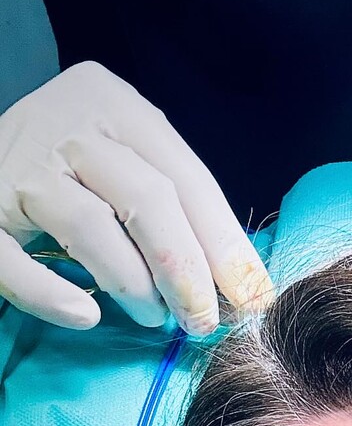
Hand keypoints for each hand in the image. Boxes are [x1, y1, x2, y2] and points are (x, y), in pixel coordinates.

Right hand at [0, 62, 273, 332]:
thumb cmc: (65, 169)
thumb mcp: (120, 159)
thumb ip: (170, 204)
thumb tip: (236, 280)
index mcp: (113, 104)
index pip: (186, 177)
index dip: (224, 243)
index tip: (254, 296)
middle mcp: (66, 124)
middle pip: (147, 198)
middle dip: (186, 270)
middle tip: (203, 321)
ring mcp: (19, 165)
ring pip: (91, 226)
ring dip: (133, 283)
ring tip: (152, 316)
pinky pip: (17, 264)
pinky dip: (53, 296)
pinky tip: (85, 316)